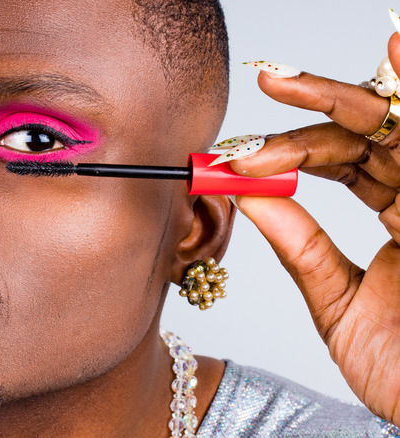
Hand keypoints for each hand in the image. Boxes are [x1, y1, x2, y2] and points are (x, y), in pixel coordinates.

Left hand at [229, 34, 399, 424]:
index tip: (236, 157)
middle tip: (272, 80)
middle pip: (375, 131)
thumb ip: (302, 248)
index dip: (291, 149)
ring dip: (369, 91)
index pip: (343, 161)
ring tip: (336, 61)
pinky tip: (396, 62)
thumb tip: (249, 196)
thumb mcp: (338, 304)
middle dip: (323, 101)